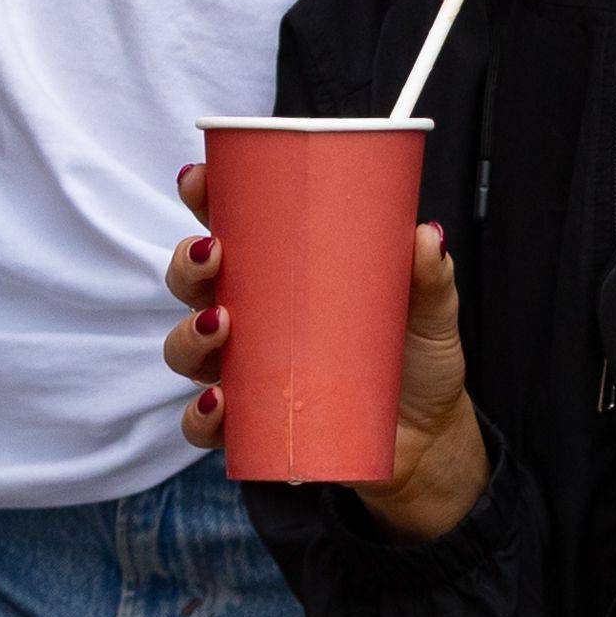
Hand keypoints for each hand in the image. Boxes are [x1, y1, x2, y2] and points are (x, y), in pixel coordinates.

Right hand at [166, 192, 485, 538]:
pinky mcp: (250, 425)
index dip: (206, 198)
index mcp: (286, 273)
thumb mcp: (429, 312)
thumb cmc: (417, 357)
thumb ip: (429, 276)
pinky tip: (220, 403)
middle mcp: (254, 317)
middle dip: (188, 265)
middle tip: (214, 254)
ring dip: (188, 335)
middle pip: (193, 283)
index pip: (233, 227)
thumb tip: (425, 235)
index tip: (198, 179)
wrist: (429, 437)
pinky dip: (200, 415)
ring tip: (220, 325)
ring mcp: (247, 372)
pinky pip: (203, 425)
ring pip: (185, 348)